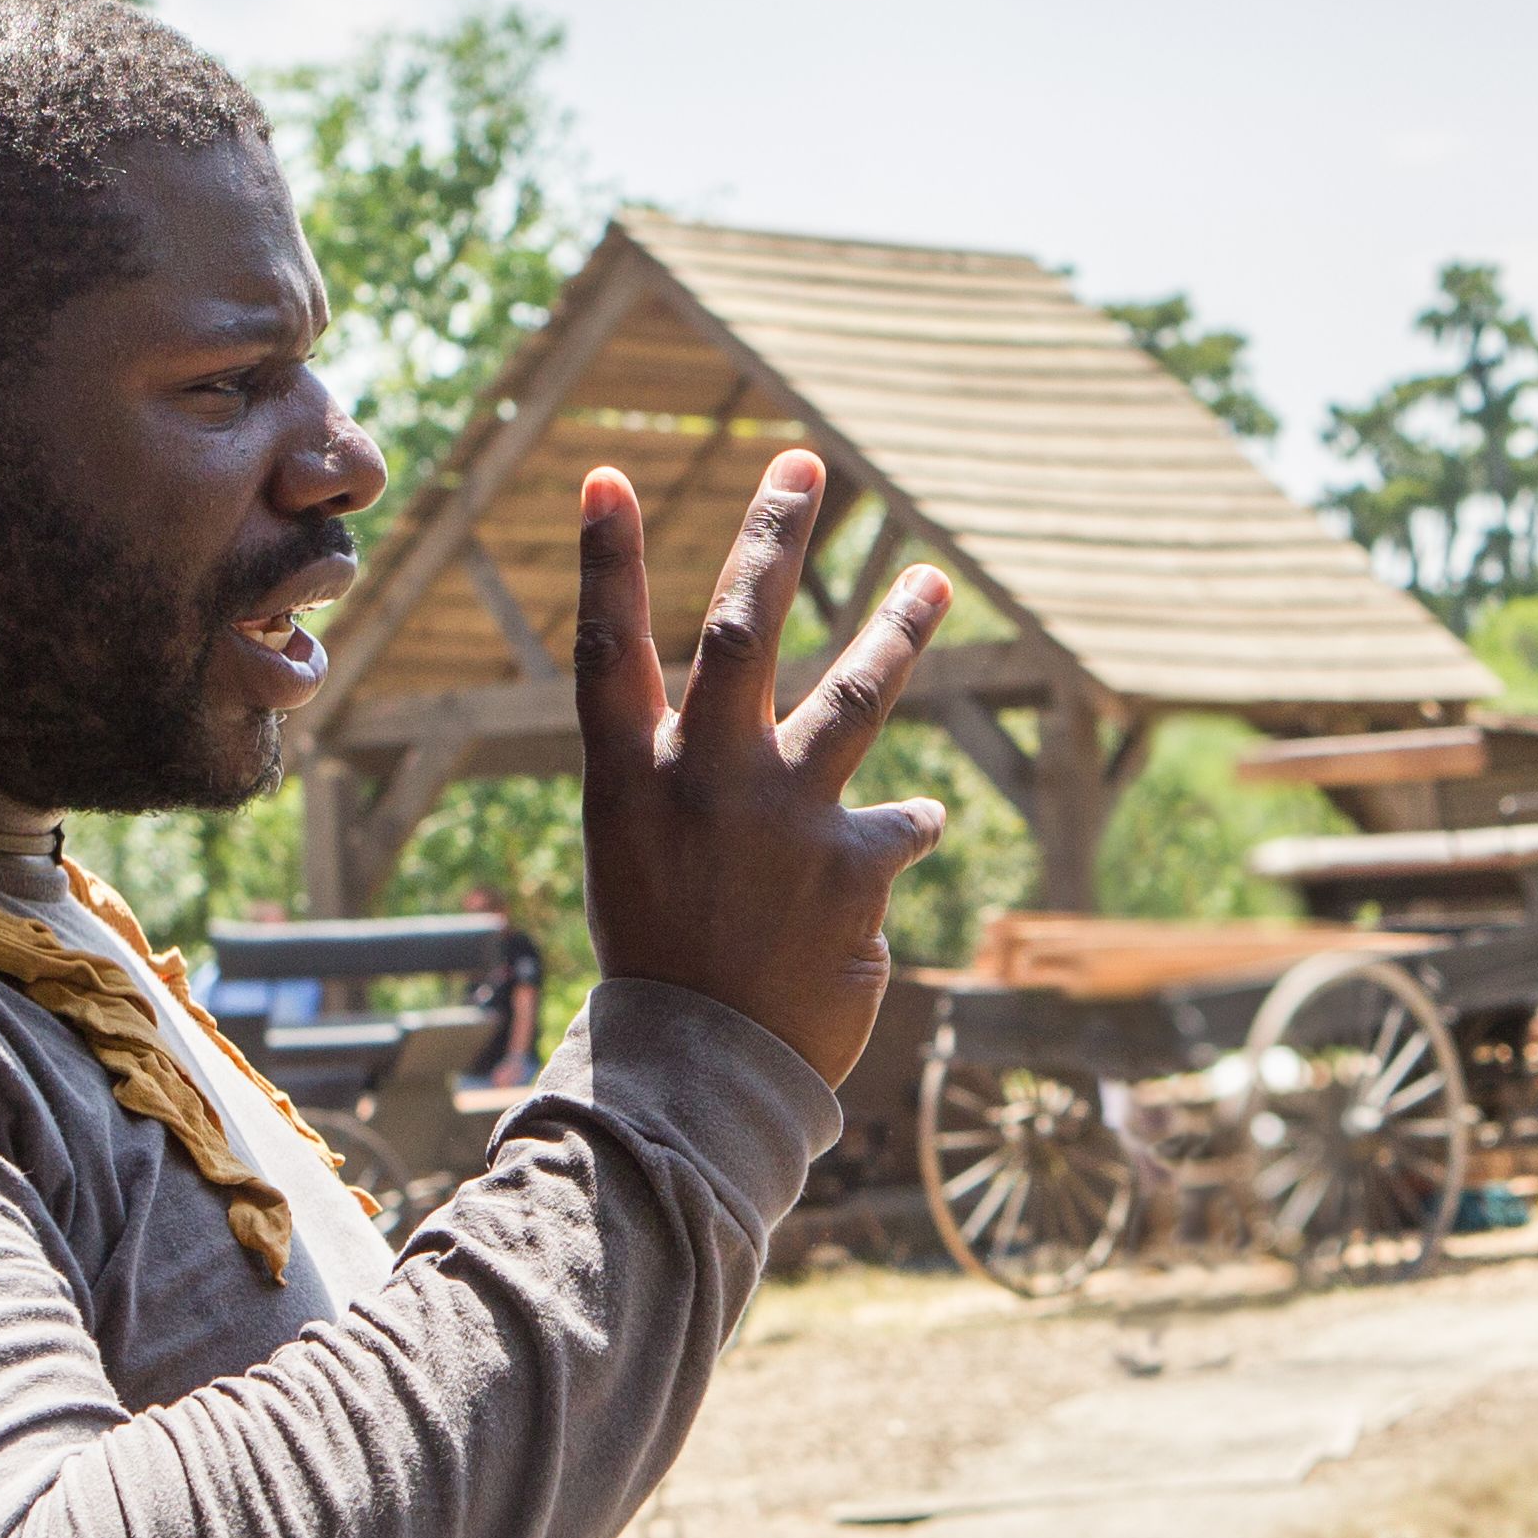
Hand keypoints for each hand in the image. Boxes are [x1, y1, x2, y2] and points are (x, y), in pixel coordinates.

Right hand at [573, 451, 947, 1084]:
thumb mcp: (644, 862)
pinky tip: (907, 835)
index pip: (610, 651)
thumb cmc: (668, 963)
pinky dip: (903, 830)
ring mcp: (780, 820)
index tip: (608, 477)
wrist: (703, 1075)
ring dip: (898, 630)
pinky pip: (897, 826)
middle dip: (773, 537)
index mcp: (629, 783)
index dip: (606, 563)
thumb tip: (768, 738)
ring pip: (854, 696)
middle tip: (804, 462)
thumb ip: (694, 785)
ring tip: (931, 580)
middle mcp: (702, 784)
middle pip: (743, 632)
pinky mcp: (852, 869)